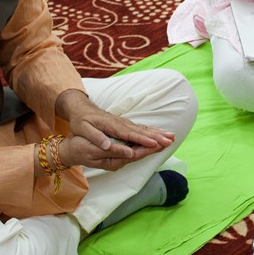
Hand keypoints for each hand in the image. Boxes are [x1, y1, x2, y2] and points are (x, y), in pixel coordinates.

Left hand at [55, 89, 173, 169]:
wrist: (81, 108)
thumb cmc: (81, 121)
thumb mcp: (83, 129)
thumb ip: (95, 137)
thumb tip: (107, 145)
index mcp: (111, 125)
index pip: (129, 134)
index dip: (142, 139)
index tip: (154, 143)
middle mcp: (121, 123)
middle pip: (141, 131)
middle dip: (156, 136)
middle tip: (170, 140)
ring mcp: (124, 123)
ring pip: (143, 129)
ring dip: (158, 133)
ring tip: (172, 137)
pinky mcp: (125, 124)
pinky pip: (141, 128)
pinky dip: (152, 131)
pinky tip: (161, 133)